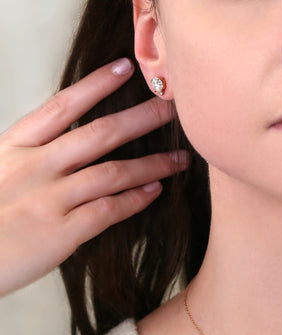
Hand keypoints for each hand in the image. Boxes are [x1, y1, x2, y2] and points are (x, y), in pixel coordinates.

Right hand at [0, 58, 188, 296]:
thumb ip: (29, 162)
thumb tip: (63, 159)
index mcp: (15, 148)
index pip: (62, 106)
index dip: (96, 84)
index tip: (125, 69)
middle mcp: (35, 167)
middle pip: (98, 134)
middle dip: (139, 119)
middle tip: (170, 110)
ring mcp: (49, 198)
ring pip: (111, 172)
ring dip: (151, 163)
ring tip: (179, 158)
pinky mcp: (60, 232)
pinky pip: (107, 210)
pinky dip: (135, 200)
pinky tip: (155, 192)